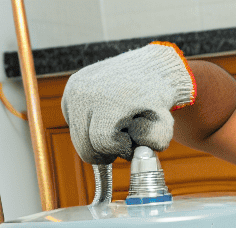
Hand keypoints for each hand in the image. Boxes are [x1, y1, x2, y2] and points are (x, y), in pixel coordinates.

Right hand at [61, 42, 195, 163]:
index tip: (130, 143)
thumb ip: (155, 140)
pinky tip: (105, 119)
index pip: (101, 142)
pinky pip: (73, 123)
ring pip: (77, 137)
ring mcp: (74, 89)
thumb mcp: (164, 123)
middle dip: (105, 151)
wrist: (148, 69)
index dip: (119, 149)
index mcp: (107, 100)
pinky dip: (88, 128)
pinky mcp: (70, 88)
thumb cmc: (156, 101)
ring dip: (96, 141)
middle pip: (84, 145)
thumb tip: (137, 148)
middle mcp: (84, 93)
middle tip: (122, 143)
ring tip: (115, 129)